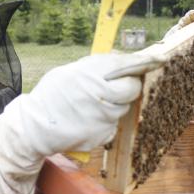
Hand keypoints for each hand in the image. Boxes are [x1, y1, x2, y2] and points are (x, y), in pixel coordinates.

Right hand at [0, 54, 163, 193]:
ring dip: (114, 103)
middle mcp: (100, 95)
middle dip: (129, 84)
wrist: (35, 128)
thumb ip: (93, 67)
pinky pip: (113, 124)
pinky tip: (87, 119)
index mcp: (89, 75)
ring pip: (123, 107)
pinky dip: (105, 121)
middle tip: (118, 84)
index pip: (125, 65)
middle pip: (132, 88)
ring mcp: (103, 117)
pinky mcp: (103, 134)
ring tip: (91, 104)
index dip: (143, 61)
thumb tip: (119, 60)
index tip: (158, 58)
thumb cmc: (49, 96)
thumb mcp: (67, 72)